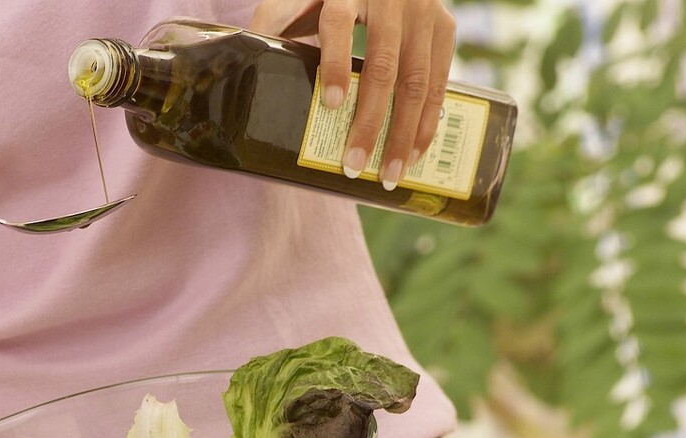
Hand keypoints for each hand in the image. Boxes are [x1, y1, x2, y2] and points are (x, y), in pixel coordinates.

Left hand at [249, 0, 455, 189]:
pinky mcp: (444, 25)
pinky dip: (428, 120)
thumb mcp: (297, 0)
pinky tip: (415, 151)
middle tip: (354, 164)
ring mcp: (423, 11)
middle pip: (384, 66)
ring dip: (403, 133)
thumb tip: (240, 70)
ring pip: (418, 80)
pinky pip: (441, 80)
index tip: (331, 104)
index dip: (335, 65)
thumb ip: (274, 25)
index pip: (338, 24)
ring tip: (388, 172)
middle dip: (370, 122)